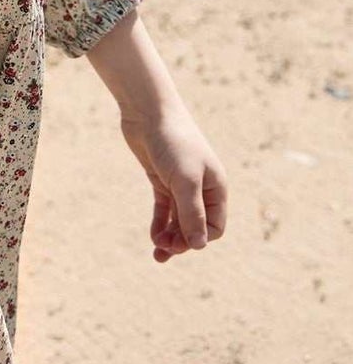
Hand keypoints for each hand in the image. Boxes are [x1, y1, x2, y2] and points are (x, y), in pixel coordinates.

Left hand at [118, 100, 227, 263]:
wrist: (148, 110)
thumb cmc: (173, 141)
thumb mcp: (185, 179)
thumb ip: (192, 213)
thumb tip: (199, 246)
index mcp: (216, 187)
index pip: (215, 226)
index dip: (199, 239)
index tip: (180, 244)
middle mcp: (201, 187)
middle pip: (195, 225)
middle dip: (182, 241)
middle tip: (164, 251)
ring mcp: (180, 183)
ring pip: (179, 219)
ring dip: (170, 237)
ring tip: (157, 252)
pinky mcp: (161, 178)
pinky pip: (164, 208)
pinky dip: (160, 224)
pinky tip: (154, 237)